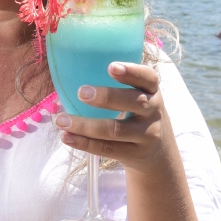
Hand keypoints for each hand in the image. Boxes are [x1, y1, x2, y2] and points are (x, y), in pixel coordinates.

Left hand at [53, 62, 171, 174]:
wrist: (159, 153)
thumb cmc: (137, 115)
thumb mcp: (138, 96)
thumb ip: (117, 86)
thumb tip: (71, 72)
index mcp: (152, 90)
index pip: (148, 77)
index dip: (131, 71)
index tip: (111, 67)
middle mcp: (153, 111)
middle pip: (134, 102)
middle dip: (107, 97)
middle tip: (81, 93)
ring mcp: (146, 135)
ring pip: (115, 130)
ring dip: (85, 125)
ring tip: (61, 120)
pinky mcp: (134, 154)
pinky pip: (107, 148)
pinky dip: (84, 143)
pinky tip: (67, 137)